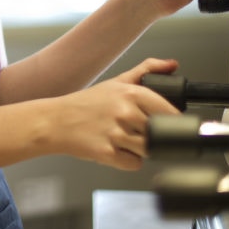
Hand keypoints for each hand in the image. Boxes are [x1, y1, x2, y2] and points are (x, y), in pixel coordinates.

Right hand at [53, 57, 180, 170]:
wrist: (56, 121)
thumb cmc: (86, 103)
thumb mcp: (117, 81)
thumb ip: (147, 70)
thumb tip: (172, 65)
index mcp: (131, 93)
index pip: (169, 112)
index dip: (171, 120)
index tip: (166, 123)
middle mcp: (125, 113)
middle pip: (159, 133)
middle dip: (150, 134)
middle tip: (134, 129)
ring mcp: (116, 134)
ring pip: (149, 150)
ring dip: (140, 148)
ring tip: (123, 139)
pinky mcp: (107, 154)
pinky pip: (134, 164)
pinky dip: (127, 160)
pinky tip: (115, 149)